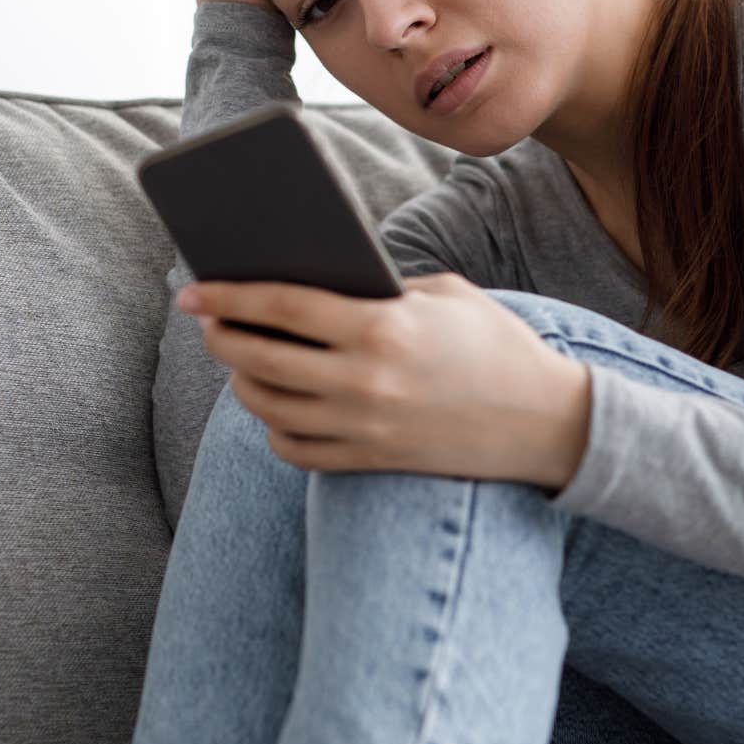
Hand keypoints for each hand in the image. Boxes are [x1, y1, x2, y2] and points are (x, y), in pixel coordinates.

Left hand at [180, 273, 592, 488]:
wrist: (548, 423)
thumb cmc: (494, 343)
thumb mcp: (443, 293)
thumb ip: (378, 287)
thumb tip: (311, 282)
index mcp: (381, 327)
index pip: (280, 306)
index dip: (228, 296)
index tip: (194, 291)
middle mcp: (365, 381)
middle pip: (261, 359)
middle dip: (222, 337)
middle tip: (207, 323)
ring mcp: (365, 428)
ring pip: (270, 408)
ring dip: (244, 382)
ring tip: (240, 359)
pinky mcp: (373, 461)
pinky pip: (297, 450)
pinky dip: (276, 428)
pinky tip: (276, 406)